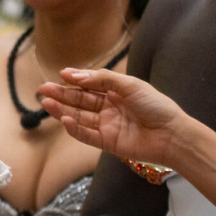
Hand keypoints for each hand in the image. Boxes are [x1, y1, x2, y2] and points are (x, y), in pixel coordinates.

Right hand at [39, 68, 189, 167]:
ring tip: (46, 103)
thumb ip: (104, 79)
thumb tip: (77, 76)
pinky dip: (74, 128)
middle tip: (43, 89)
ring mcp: (108, 125)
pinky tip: (64, 119)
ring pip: (80, 117)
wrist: (172, 134)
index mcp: (117, 91)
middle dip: (62, 94)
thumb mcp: (131, 85)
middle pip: (81, 100)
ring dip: (63, 109)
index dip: (76, 79)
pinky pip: (87, 135)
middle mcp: (110, 107)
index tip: (61, 73)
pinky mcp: (108, 142)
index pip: (91, 84)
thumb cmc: (156, 106)